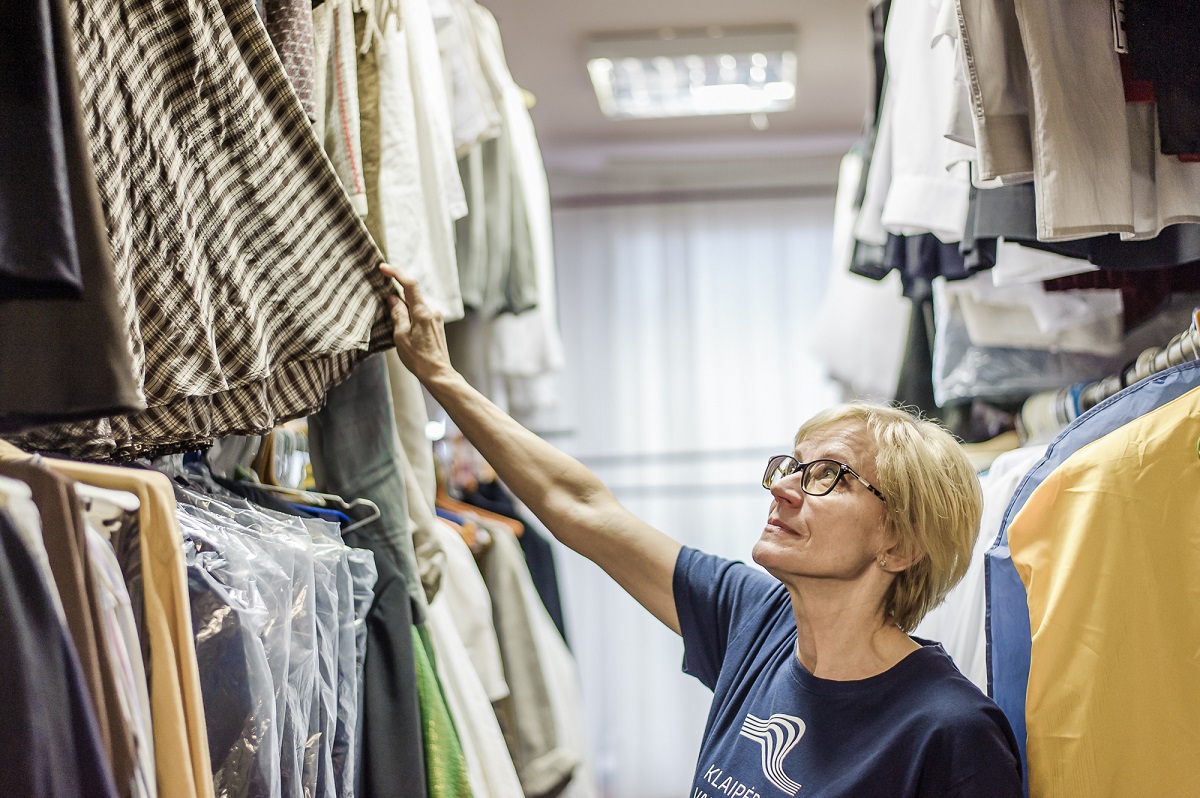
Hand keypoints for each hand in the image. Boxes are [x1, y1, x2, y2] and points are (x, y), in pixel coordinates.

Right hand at [380, 263, 453, 381]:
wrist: (437, 372)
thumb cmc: (418, 358)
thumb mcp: (401, 336)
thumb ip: (397, 314)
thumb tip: (393, 299)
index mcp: (423, 312)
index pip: (410, 285)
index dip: (397, 273)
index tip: (383, 268)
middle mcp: (432, 310)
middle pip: (412, 292)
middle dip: (397, 287)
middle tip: (382, 285)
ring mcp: (436, 316)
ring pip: (416, 302)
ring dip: (403, 301)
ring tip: (389, 307)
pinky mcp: (435, 323)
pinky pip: (420, 310)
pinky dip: (409, 309)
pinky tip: (401, 318)